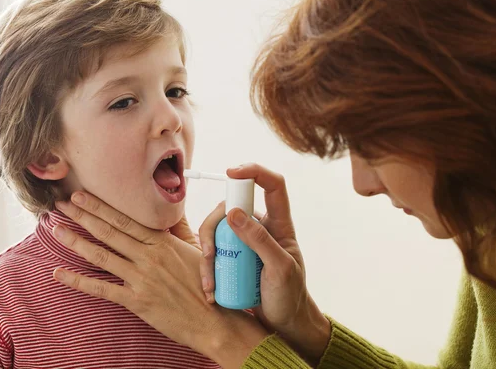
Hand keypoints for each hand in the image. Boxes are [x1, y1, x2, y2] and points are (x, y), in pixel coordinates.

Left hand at [52, 193, 268, 366]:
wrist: (216, 320)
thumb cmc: (209, 284)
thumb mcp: (197, 251)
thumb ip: (178, 231)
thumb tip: (169, 210)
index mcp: (163, 243)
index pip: (126, 219)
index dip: (102, 206)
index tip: (84, 195)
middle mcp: (149, 257)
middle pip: (110, 232)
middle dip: (84, 215)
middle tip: (62, 203)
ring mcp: (141, 279)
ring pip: (102, 255)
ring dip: (76, 241)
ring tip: (56, 229)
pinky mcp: (137, 301)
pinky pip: (102, 289)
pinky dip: (78, 281)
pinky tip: (59, 273)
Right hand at [199, 163, 330, 365]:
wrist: (282, 324)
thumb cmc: (289, 295)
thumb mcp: (279, 269)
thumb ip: (260, 240)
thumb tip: (233, 213)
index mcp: (279, 224)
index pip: (272, 185)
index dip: (254, 171)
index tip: (231, 172)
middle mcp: (260, 227)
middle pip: (230, 207)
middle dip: (214, 227)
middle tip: (211, 254)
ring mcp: (243, 241)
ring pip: (216, 229)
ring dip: (207, 253)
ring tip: (210, 281)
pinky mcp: (231, 257)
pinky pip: (211, 251)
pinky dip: (206, 268)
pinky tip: (210, 288)